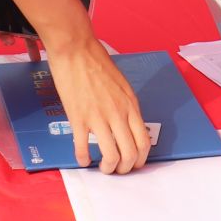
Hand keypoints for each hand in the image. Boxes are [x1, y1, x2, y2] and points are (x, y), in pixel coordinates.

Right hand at [43, 37, 151, 172]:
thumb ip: (126, 106)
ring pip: (110, 156)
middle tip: (117, 171)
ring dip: (108, 168)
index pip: (144, 142)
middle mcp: (118, 113)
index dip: (140, 160)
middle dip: (125, 169)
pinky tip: (82, 160)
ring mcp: (98, 117)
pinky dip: (83, 159)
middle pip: (130, 154)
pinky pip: (82, 147)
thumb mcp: (122, 85)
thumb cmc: (97, 62)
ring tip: (102, 168)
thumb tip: (126, 127)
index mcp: (130, 105)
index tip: (133, 164)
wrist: (76, 49)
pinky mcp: (78, 118)